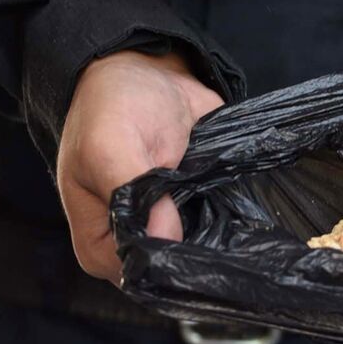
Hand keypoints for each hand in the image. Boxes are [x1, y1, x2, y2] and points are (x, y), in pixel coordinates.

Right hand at [56, 49, 222, 281]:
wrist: (146, 69)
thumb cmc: (114, 104)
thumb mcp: (111, 146)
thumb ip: (135, 195)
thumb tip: (164, 240)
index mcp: (99, 244)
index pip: (138, 274)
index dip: (167, 262)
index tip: (196, 241)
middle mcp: (134, 243)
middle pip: (173, 270)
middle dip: (198, 252)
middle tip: (219, 222)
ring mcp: (167, 229)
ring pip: (201, 254)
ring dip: (221, 236)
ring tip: (231, 211)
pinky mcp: (195, 212)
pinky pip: (220, 230)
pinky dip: (234, 218)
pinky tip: (243, 208)